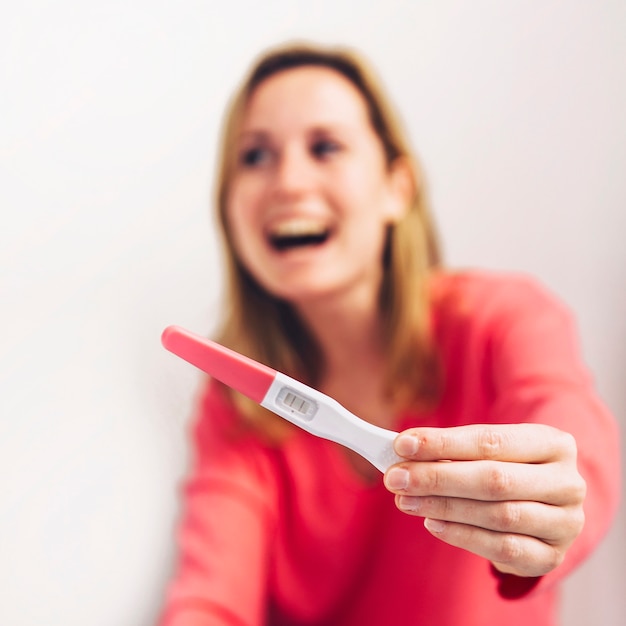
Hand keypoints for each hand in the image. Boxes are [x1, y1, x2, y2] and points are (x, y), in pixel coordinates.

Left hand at [383, 423, 585, 577]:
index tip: (402, 445)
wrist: (545, 502)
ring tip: (406, 500)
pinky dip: (462, 535)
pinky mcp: (552, 555)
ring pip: (497, 515)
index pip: (490, 441)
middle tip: (396, 478)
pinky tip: (432, 523)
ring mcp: (565, 523)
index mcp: (553, 443)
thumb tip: (404, 450)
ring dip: (443, 507)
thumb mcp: (487, 449)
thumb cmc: (508, 465)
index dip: (442, 444)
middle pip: (494, 479)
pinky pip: (502, 548)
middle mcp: (567, 482)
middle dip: (437, 478)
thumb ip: (451, 449)